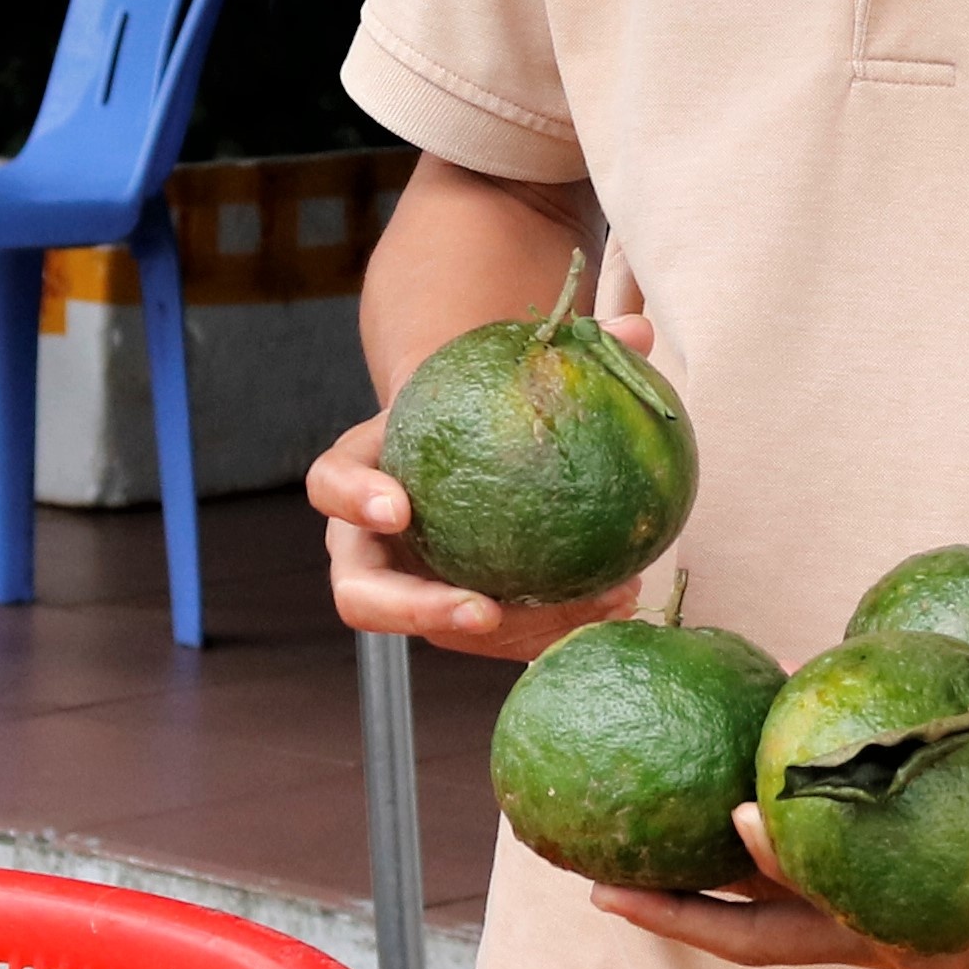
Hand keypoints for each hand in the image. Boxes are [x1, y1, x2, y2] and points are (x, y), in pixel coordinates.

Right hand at [310, 314, 663, 658]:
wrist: (461, 442)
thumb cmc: (472, 396)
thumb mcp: (493, 367)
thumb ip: (559, 348)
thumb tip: (638, 329)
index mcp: (359, 472)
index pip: (331, 484)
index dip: (354, 501)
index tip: (399, 509)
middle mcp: (366, 544)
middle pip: (360, 595)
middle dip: (414, 609)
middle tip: (483, 608)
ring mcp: (404, 589)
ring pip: (436, 632)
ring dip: (508, 634)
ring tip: (583, 609)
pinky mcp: (450, 617)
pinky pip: (491, 639)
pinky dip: (546, 630)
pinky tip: (616, 605)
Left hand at [585, 769, 968, 968]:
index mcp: (916, 939)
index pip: (816, 928)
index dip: (764, 894)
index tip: (730, 826)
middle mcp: (875, 920)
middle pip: (753, 919)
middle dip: (673, 899)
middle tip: (591, 861)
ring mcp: (871, 886)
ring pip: (763, 876)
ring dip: (692, 852)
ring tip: (617, 805)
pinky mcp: (881, 842)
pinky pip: (804, 821)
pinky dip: (762, 787)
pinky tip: (732, 725)